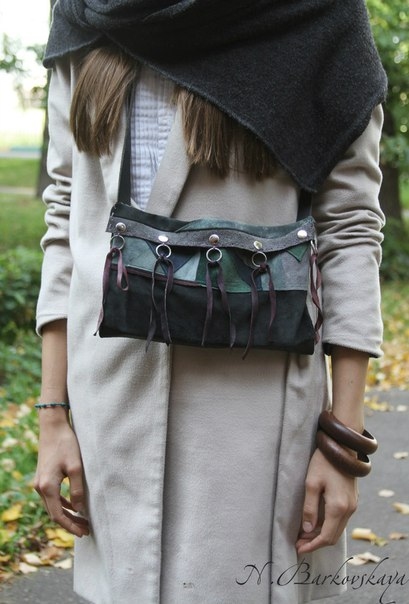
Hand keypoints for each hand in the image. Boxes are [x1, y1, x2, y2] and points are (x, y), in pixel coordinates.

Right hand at [34, 415, 89, 537]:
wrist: (53, 427)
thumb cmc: (66, 444)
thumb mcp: (76, 467)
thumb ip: (77, 490)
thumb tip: (80, 510)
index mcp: (47, 487)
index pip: (58, 515)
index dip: (70, 526)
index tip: (83, 532)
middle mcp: (40, 487)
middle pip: (54, 513)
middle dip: (70, 523)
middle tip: (86, 530)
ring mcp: (40, 482)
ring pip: (53, 506)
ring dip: (67, 515)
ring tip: (82, 521)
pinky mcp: (43, 477)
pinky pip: (52, 497)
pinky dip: (63, 504)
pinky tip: (74, 506)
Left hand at [296, 448, 357, 553]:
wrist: (342, 446)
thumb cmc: (324, 462)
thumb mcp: (311, 483)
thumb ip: (309, 508)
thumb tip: (307, 530)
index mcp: (338, 507)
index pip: (326, 536)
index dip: (312, 546)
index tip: (298, 549)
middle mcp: (349, 509)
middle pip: (333, 536)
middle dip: (315, 543)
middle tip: (298, 544)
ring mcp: (353, 505)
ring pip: (337, 529)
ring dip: (322, 535)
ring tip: (304, 535)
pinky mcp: (352, 500)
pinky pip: (341, 520)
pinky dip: (328, 526)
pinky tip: (316, 523)